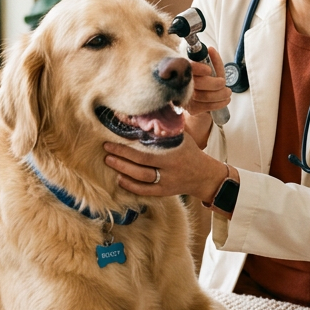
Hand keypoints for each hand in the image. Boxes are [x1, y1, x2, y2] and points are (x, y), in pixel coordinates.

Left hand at [103, 131, 228, 203]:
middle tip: (106, 150)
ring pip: (141, 179)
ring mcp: (166, 183)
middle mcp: (169, 170)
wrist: (203, 175)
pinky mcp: (164, 192)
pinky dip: (131, 186)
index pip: (145, 153)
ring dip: (123, 170)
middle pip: (140, 167)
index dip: (126, 149)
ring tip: (109, 161)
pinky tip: (119, 179)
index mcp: (172, 154)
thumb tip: (140, 116)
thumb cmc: (189, 150)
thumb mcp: (180, 136)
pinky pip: (145, 191)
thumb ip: (163, 129)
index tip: (112, 141)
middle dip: (121, 158)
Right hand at [185, 46, 230, 116]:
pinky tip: (225, 100)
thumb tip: (211, 50)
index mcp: (184, 71)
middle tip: (223, 83)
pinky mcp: (192, 109)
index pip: (187, 69)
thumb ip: (212, 61)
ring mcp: (186, 98)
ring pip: (204, 96)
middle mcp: (181, 85)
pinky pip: (207, 106)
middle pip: (197, 83)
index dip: (197, 68)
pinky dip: (219, 103)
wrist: (202, 104)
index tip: (208, 70)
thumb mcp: (212, 71)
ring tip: (228, 92)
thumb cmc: (207, 83)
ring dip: (220, 94)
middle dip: (214, 83)